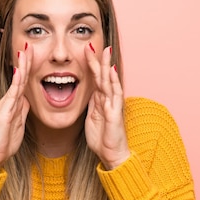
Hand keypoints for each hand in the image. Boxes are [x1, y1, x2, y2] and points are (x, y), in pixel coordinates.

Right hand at [0, 48, 30, 170]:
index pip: (24, 81)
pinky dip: (16, 83)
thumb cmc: (5, 141)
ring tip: (25, 51)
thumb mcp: (19, 123)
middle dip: (25, 60)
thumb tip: (28, 99)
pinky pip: (12, 95)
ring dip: (21, 66)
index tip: (34, 52)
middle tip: (30, 44)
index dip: (29, 67)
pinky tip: (19, 72)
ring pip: (16, 82)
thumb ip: (22, 110)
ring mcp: (6, 105)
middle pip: (20, 77)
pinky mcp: (4, 113)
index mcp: (15, 102)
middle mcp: (10, 100)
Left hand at [85, 44, 129, 169]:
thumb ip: (92, 105)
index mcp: (101, 101)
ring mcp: (113, 106)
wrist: (112, 155)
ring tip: (105, 52)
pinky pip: (114, 95)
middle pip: (103, 76)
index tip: (85, 51)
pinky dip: (113, 83)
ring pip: (110, 82)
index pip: (96, 79)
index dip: (91, 65)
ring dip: (107, 66)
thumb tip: (89, 94)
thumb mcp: (92, 118)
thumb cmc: (103, 139)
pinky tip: (111, 72)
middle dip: (99, 60)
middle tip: (95, 44)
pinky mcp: (115, 114)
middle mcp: (108, 100)